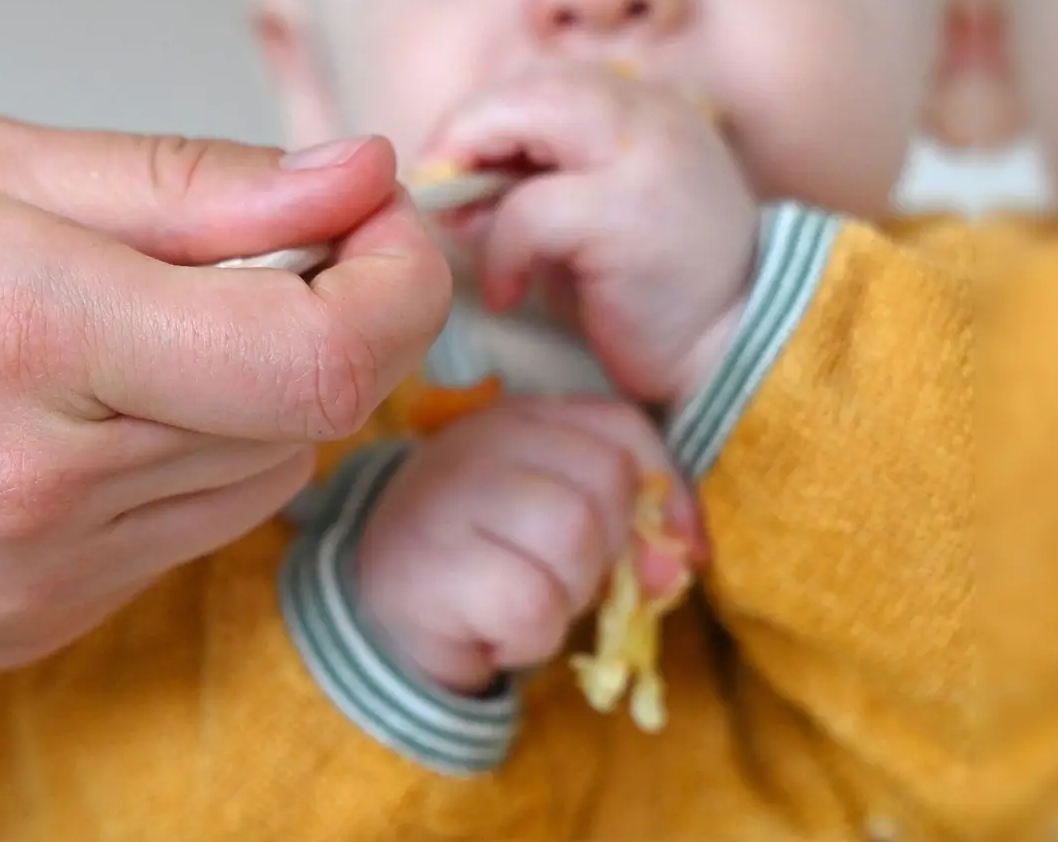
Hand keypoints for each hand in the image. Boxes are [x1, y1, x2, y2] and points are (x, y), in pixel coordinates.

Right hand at [0, 114, 450, 671]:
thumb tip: (348, 186)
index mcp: (26, 333)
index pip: (320, 355)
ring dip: (248, 394)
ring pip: (257, 479)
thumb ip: (185, 186)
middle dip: (320, 318)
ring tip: (123, 335)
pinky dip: (179, 463)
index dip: (398, 286)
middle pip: (308, 414)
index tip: (382, 226)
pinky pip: (178, 539)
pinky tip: (83, 416)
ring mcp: (38, 580)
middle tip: (239, 253)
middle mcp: (42, 485)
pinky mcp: (29, 630)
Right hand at [356, 397, 702, 693]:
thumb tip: (680, 563)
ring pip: (572, 539)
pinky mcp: (429, 564)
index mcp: (519, 419)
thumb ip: (626, 528)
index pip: (621, 428)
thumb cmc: (485, 566)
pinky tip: (495, 631)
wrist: (377, 617)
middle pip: (603, 483)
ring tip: (524, 603)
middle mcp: (478, 440)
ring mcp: (446, 496)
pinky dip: (531, 637)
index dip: (665, 491)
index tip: (669, 551)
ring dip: (567, 596)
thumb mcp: (557, 527)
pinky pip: (532, 604)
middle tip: (557, 582)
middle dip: (604, 554)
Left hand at [420, 62, 759, 408]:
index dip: (483, 119)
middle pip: (530, 89)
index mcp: (644, 111)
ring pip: (528, 119)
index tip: (449, 169)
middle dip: (466, 133)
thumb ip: (531, 188)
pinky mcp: (626, 210)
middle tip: (436, 192)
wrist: (736, 351)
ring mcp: (643, 156)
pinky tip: (507, 293)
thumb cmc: (652, 297)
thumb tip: (451, 185)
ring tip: (462, 229)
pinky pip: (529, 209)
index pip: (543, 83)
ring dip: (475, 174)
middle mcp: (649, 116)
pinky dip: (500, 251)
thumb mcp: (589, 223)